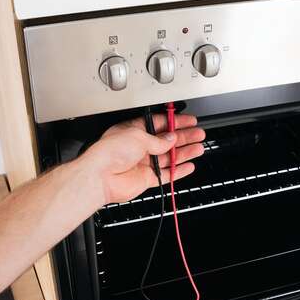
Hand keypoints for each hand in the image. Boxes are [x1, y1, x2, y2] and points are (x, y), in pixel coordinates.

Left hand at [75, 113, 206, 204]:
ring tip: (198, 148)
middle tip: (198, 134)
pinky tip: (188, 166)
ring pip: (169, 157)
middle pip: (167, 140)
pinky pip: (166, 174)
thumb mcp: (138, 136)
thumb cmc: (110, 152)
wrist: (100, 176)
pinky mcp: (146, 178)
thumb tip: (171, 138)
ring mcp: (143, 163)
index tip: (189, 121)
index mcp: (134, 131)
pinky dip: (178, 171)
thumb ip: (158, 139)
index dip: (175, 122)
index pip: (159, 124)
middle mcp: (139, 146)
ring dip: (184, 153)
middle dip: (184, 137)